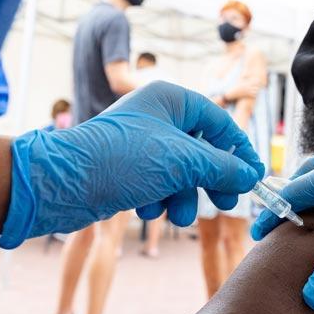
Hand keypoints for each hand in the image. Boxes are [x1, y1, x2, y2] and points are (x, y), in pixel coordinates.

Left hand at [0, 82, 264, 247]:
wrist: (60, 184)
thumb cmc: (119, 160)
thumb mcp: (181, 162)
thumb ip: (221, 167)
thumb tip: (250, 176)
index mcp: (169, 99)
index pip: (219, 122)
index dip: (238, 150)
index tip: (253, 177)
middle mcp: (156, 117)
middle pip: (202, 150)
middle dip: (210, 180)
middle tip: (224, 202)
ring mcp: (141, 144)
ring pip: (181, 172)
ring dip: (182, 196)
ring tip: (174, 214)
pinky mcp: (127, 169)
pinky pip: (158, 184)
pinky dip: (158, 199)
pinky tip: (147, 209)